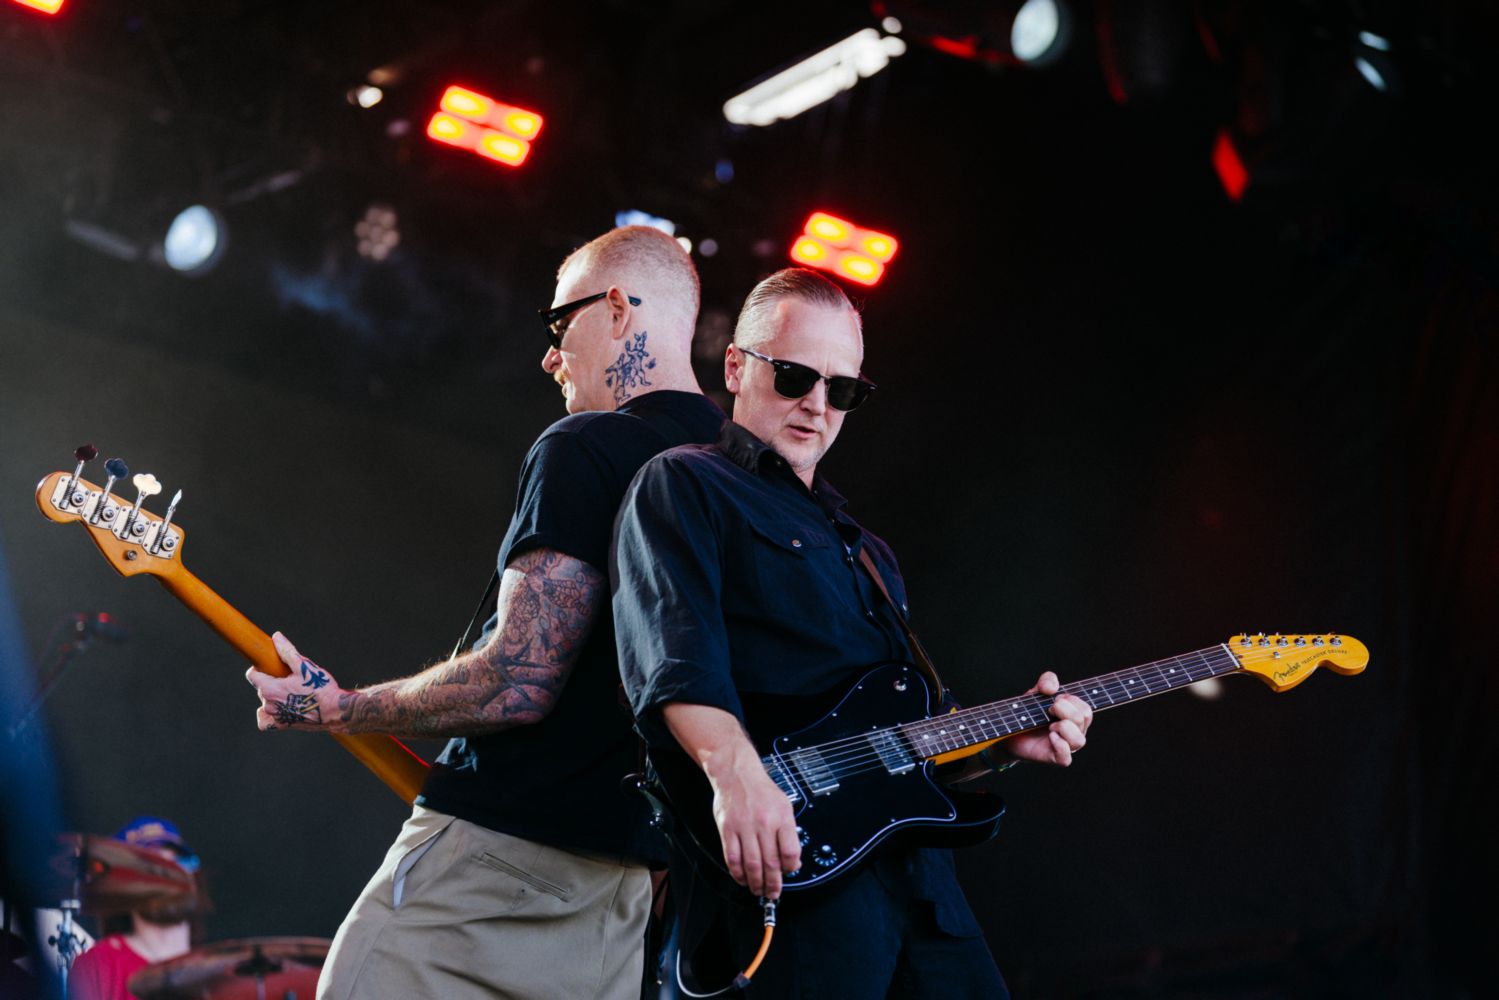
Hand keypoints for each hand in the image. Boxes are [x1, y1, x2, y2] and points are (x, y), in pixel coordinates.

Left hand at [244, 632, 346, 731]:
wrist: (335, 710)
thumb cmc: (321, 688)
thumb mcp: (304, 666)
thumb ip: (287, 651)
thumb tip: (276, 637)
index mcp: (270, 689)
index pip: (252, 675)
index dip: (261, 668)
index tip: (272, 666)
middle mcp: (268, 704)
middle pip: (261, 688)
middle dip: (271, 681)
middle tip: (290, 678)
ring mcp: (275, 716)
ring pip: (266, 702)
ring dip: (273, 696)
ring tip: (291, 693)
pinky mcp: (282, 725)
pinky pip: (266, 722)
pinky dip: (268, 715)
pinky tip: (278, 708)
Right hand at [703, 743, 801, 898]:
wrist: (736, 773)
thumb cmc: (762, 790)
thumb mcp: (784, 805)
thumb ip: (789, 833)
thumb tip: (792, 862)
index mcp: (781, 817)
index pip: (790, 852)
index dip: (790, 868)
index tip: (788, 873)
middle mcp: (764, 823)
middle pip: (771, 863)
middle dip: (773, 884)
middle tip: (773, 893)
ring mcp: (744, 827)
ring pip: (751, 864)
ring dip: (755, 883)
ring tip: (758, 890)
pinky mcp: (727, 829)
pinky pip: (732, 858)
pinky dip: (738, 874)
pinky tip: (742, 878)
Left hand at [998, 670, 1092, 766]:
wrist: (1008, 729)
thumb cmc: (1028, 712)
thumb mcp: (1037, 692)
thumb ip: (1047, 681)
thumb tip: (1052, 688)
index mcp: (1074, 717)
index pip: (1085, 709)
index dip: (1071, 700)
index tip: (1055, 700)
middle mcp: (1074, 732)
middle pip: (1083, 719)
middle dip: (1065, 709)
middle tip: (1048, 710)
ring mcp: (1065, 746)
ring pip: (1079, 740)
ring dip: (1064, 728)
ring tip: (1049, 726)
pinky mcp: (1053, 758)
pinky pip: (1065, 758)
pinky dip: (1060, 745)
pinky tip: (1050, 736)